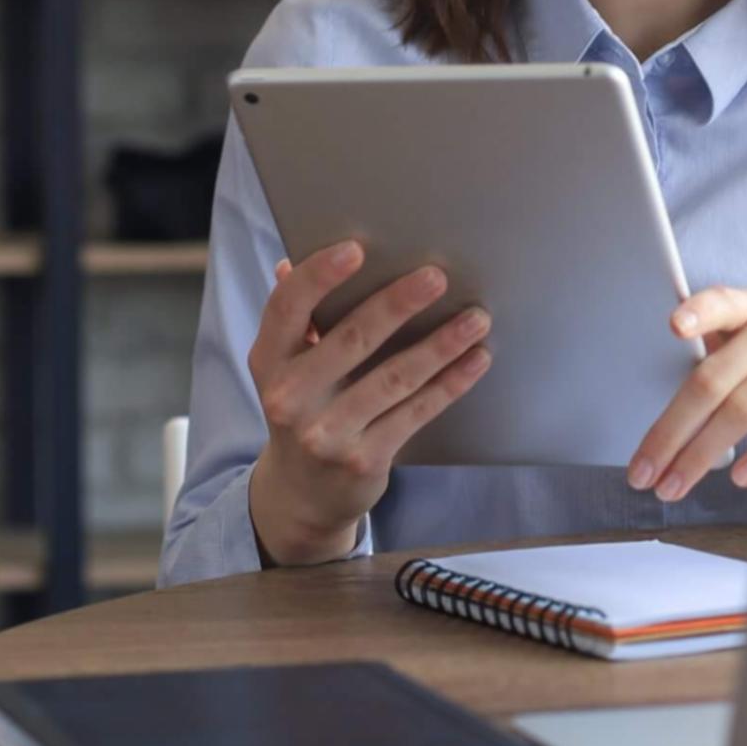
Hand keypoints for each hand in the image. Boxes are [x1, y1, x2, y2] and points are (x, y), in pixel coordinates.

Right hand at [245, 239, 492, 566]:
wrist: (302, 497)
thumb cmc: (304, 409)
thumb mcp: (286, 367)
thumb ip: (294, 318)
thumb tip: (290, 260)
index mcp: (270, 361)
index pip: (287, 307)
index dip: (319, 274)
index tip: (356, 248)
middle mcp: (290, 397)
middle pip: (352, 339)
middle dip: (398, 304)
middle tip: (437, 276)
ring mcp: (326, 433)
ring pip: (394, 378)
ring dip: (441, 344)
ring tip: (476, 317)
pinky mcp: (364, 460)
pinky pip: (416, 412)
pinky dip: (450, 383)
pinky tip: (476, 358)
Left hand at [627, 286, 746, 501]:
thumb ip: (719, 353)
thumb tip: (668, 411)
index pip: (722, 303)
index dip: (700, 314)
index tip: (674, 327)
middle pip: (716, 379)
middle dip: (672, 430)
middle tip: (642, 471)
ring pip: (746, 407)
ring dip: (703, 452)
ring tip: (673, 484)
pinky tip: (738, 476)